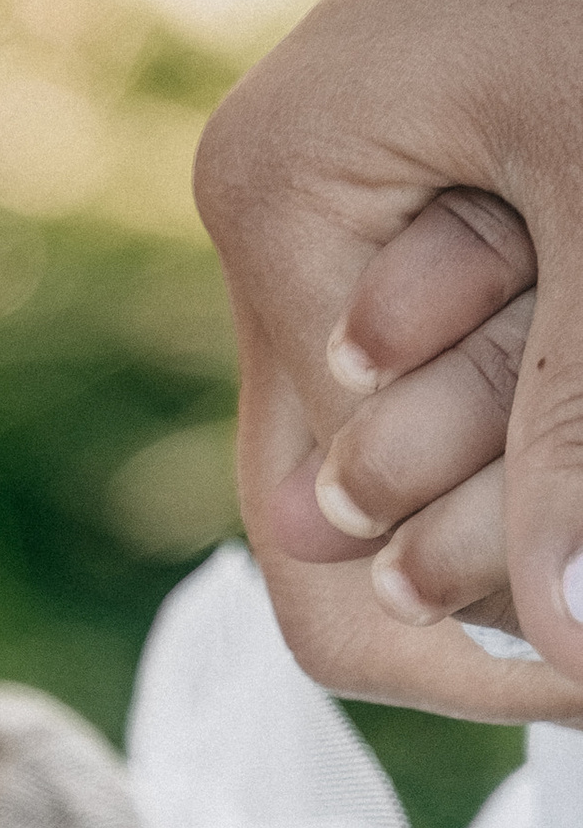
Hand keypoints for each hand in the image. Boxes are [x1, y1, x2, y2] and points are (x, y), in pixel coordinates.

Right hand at [194, 0, 582, 720]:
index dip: (462, 646)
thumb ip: (575, 425)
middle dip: (512, 552)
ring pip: (420, 442)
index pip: (306, 540)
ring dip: (539, 465)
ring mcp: (338, 204)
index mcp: (278, 217)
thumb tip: (564, 640)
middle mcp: (274, 221)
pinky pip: (464, 356)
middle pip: (352, 510)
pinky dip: (545, 395)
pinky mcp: (416, 181)